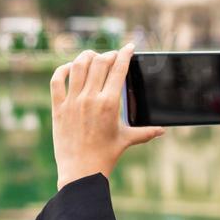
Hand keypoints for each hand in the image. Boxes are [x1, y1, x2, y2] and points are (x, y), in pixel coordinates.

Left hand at [50, 45, 163, 188]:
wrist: (80, 171)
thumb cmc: (105, 156)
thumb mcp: (126, 140)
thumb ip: (145, 132)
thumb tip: (163, 130)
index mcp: (110, 104)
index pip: (119, 69)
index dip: (125, 54)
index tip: (129, 47)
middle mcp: (90, 99)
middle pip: (99, 62)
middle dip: (108, 55)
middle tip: (112, 56)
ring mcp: (72, 102)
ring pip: (78, 66)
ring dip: (87, 57)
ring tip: (92, 57)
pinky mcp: (58, 107)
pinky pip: (57, 80)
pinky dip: (63, 69)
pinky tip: (70, 68)